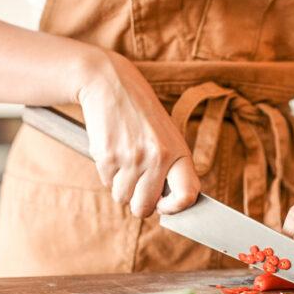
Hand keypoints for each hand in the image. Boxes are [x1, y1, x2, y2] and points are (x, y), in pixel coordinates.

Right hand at [77, 50, 199, 217]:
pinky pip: (106, 183)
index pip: (187, 195)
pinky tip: (112, 151)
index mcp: (177, 152)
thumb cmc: (141, 115)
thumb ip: (171, 168)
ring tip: (124, 161)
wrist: (110, 84)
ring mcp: (131, 157)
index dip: (174, 208)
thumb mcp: (167, 135)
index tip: (163, 205)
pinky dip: (107, 174)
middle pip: (145, 207)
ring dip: (120, 187)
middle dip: (138, 204)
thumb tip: (166, 206)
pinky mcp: (107, 156)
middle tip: (137, 187)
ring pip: (122, 198)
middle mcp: (157, 157)